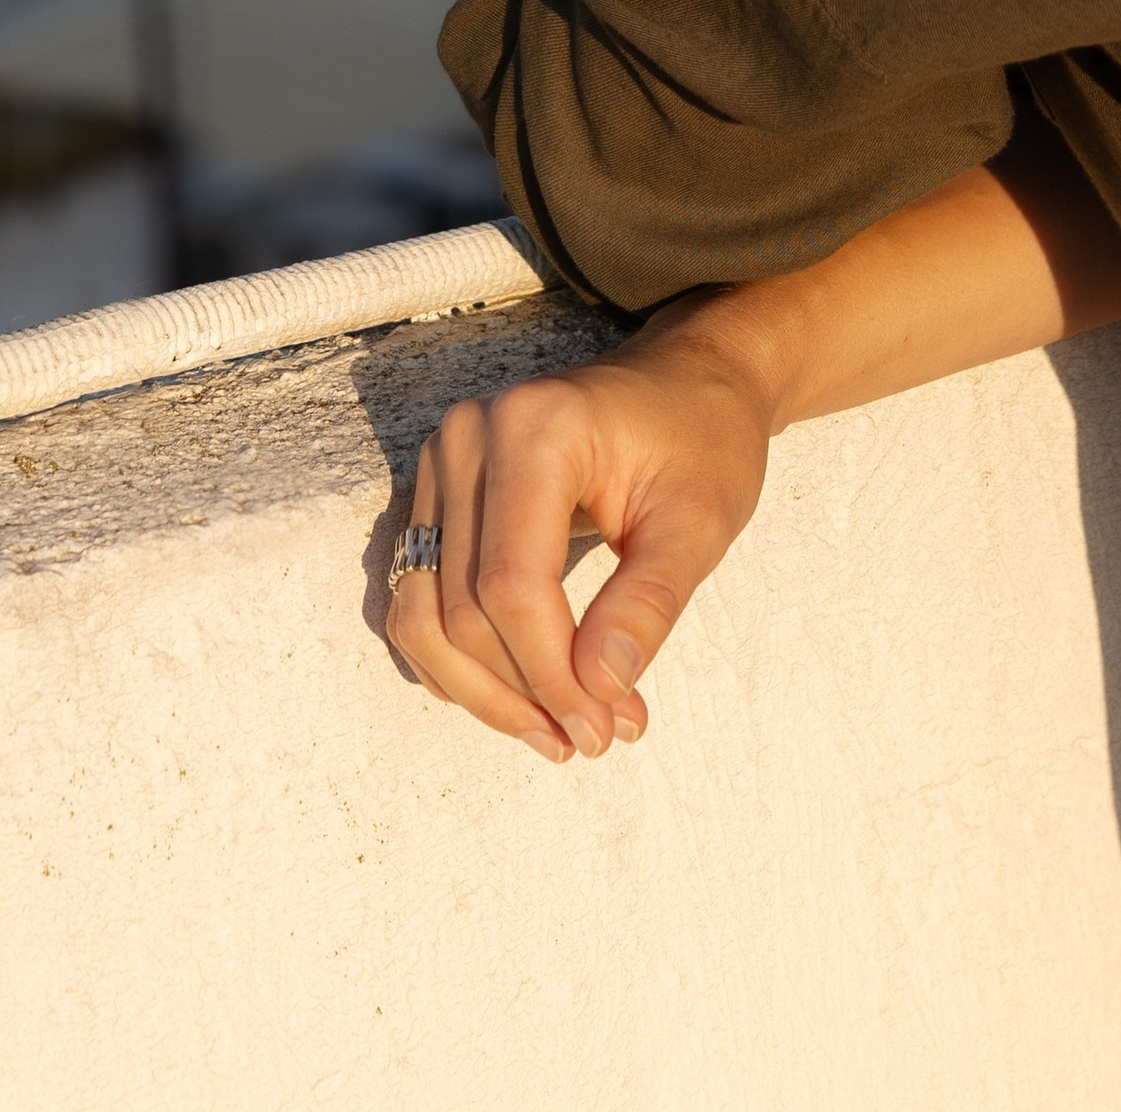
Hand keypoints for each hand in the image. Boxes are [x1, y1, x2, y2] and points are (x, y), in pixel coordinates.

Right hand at [385, 317, 769, 762]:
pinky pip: (417, 596)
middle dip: (525, 693)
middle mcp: (469, 436)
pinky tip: (518, 694)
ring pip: (425, 613)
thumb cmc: (703, 440)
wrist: (687, 380)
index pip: (513, 585)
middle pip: (463, 608)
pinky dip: (457, 659)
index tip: (608, 729)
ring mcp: (441, 461)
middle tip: (596, 738)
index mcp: (536, 428)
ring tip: (557, 731)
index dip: (552, 674)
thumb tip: (600, 692)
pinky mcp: (436, 491)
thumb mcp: (700, 522)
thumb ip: (648, 605)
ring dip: (481, 691)